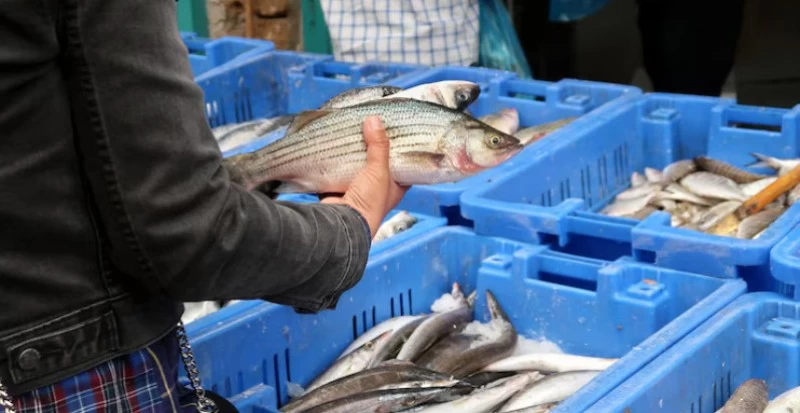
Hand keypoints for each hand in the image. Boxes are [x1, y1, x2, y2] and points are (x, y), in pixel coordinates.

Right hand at [321, 116, 407, 237]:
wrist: (341, 224)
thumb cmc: (369, 203)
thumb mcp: (379, 171)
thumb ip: (379, 145)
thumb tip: (375, 120)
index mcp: (395, 187)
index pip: (403, 165)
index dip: (401, 151)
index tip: (397, 134)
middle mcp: (378, 189)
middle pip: (377, 164)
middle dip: (372, 149)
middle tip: (370, 128)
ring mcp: (357, 189)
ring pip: (357, 167)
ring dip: (353, 155)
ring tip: (352, 134)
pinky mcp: (338, 189)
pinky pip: (338, 172)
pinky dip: (336, 163)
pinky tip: (335, 148)